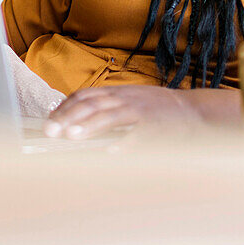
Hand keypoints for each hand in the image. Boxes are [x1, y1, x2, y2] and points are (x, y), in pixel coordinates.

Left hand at [42, 85, 240, 139]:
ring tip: (71, 136)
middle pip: (92, 104)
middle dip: (69, 117)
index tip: (50, 120)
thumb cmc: (157, 111)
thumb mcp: (130, 102)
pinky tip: (109, 152)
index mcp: (118, 92)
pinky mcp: (156, 127)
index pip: (85, 95)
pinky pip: (137, 135)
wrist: (194, 112)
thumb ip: (106, 109)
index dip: (66, 107)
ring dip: (89, 127)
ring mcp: (141, 112)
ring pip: (110, 116)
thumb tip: (74, 123)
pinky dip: (122, 143)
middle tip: (51, 131)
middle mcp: (126, 98)